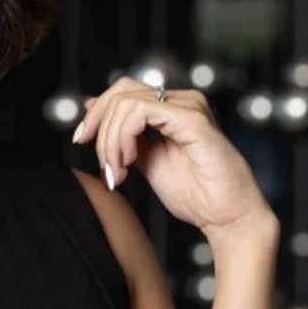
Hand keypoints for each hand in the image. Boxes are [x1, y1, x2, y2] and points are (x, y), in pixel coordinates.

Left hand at [72, 76, 274, 241]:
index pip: (123, 91)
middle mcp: (182, 101)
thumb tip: (93, 111)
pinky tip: (128, 163)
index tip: (80, 140)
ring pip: (126, 103)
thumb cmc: (196, 195)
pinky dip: (124, 138)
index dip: (96, 113)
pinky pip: (142, 112)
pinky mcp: (193, 119)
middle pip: (121, 90)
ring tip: (117, 173)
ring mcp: (189, 106)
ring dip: (110, 141)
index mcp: (172, 108)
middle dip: (99, 126)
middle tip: (104, 166)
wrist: (227, 218)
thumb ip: (125, 138)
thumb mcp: (147, 161)